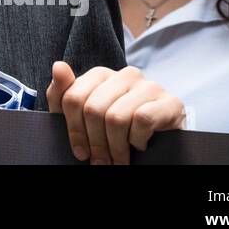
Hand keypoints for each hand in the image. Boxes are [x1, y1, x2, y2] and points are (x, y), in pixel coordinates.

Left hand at [47, 62, 184, 164]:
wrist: (160, 142)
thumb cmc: (115, 130)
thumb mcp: (84, 117)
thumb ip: (64, 94)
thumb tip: (58, 66)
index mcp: (101, 75)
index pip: (73, 97)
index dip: (74, 130)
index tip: (81, 152)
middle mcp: (125, 75)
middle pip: (93, 109)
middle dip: (96, 143)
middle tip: (101, 162)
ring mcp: (149, 86)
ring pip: (116, 117)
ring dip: (116, 148)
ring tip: (119, 161)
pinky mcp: (170, 102)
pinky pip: (143, 120)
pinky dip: (137, 140)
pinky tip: (139, 146)